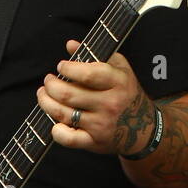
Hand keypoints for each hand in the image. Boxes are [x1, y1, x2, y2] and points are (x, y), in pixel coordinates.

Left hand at [38, 43, 156, 155]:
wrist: (144, 128)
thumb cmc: (127, 93)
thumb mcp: (120, 69)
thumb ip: (95, 54)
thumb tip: (70, 45)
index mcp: (119, 83)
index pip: (88, 74)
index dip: (69, 68)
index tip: (61, 66)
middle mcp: (111, 104)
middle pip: (69, 94)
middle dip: (51, 85)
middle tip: (48, 81)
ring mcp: (102, 124)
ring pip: (63, 114)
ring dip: (46, 102)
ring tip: (43, 94)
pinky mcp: (94, 141)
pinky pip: (68, 139)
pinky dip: (57, 131)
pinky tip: (55, 121)